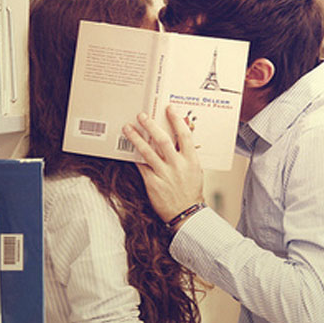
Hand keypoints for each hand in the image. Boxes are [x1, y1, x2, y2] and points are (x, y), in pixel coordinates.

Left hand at [122, 106, 204, 222]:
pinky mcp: (153, 183)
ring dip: (136, 138)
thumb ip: (186, 154)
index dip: (176, 120)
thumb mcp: (195, 170)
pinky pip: (141, 166)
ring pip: (148, 152)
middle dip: (151, 126)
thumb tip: (177, 138)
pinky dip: (135, 157)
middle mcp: (178, 165)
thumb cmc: (191, 191)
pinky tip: (128, 149)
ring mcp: (164, 174)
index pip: (184, 135)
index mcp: (191, 160)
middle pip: (162, 140)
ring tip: (128, 128)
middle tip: (141, 116)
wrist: (187, 213)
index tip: (169, 109)